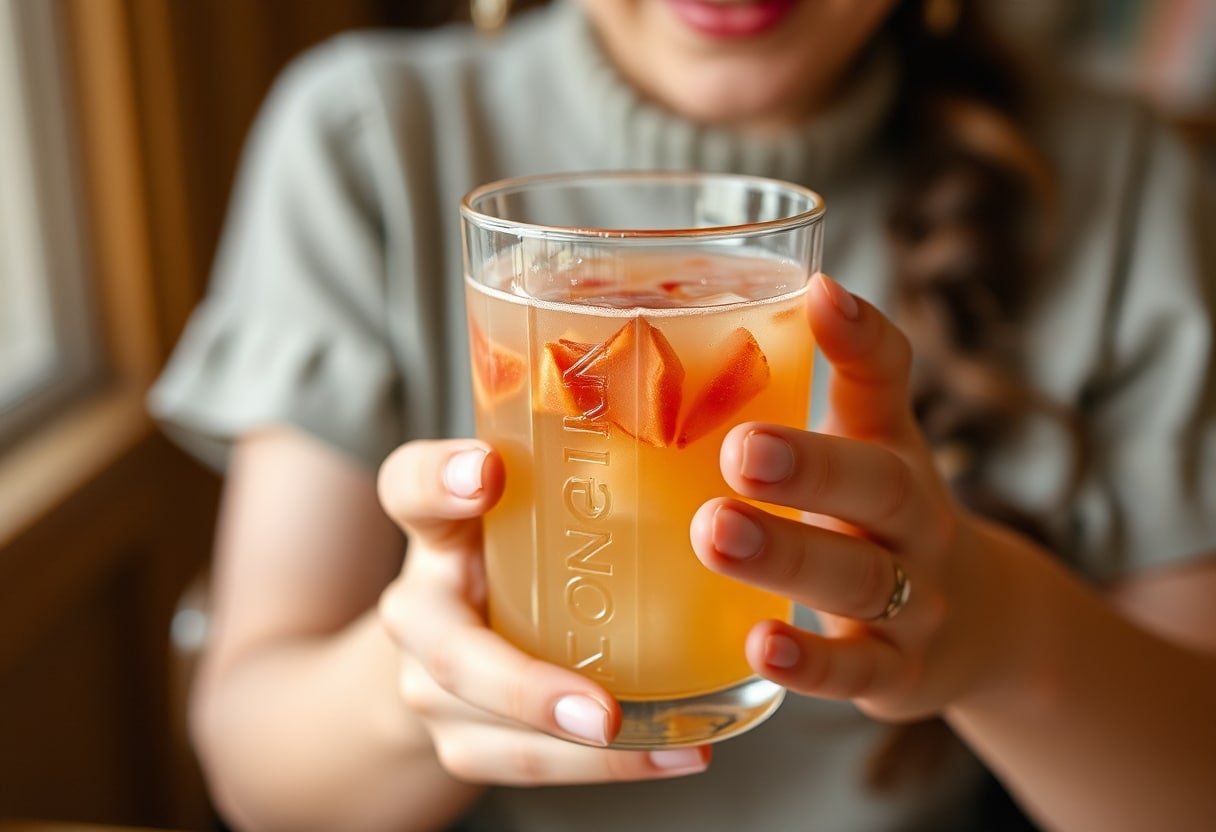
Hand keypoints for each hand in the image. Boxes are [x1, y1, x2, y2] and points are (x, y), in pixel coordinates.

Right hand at [376, 440, 711, 784]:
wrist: (448, 641)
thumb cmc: (519, 552)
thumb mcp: (535, 501)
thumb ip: (592, 470)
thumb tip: (717, 417)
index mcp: (437, 527)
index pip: (409, 486)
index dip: (438, 480)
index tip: (487, 472)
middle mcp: (420, 606)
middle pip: (448, 649)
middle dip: (523, 686)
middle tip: (599, 709)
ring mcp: (432, 683)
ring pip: (486, 727)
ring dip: (577, 752)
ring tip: (665, 745)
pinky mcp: (460, 739)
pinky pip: (524, 763)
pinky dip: (602, 768)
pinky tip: (674, 755)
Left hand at [691, 274, 1022, 721]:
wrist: (978, 623)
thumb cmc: (885, 514)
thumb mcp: (870, 443)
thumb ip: (835, 376)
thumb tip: (802, 285)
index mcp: (892, 450)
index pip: (888, 382)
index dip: (861, 339)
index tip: (821, 297)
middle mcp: (913, 520)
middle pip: (877, 487)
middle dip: (811, 467)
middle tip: (741, 448)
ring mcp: (911, 598)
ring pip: (859, 577)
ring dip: (787, 556)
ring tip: (717, 532)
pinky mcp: (897, 672)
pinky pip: (858, 672)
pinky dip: (812, 664)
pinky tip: (761, 646)